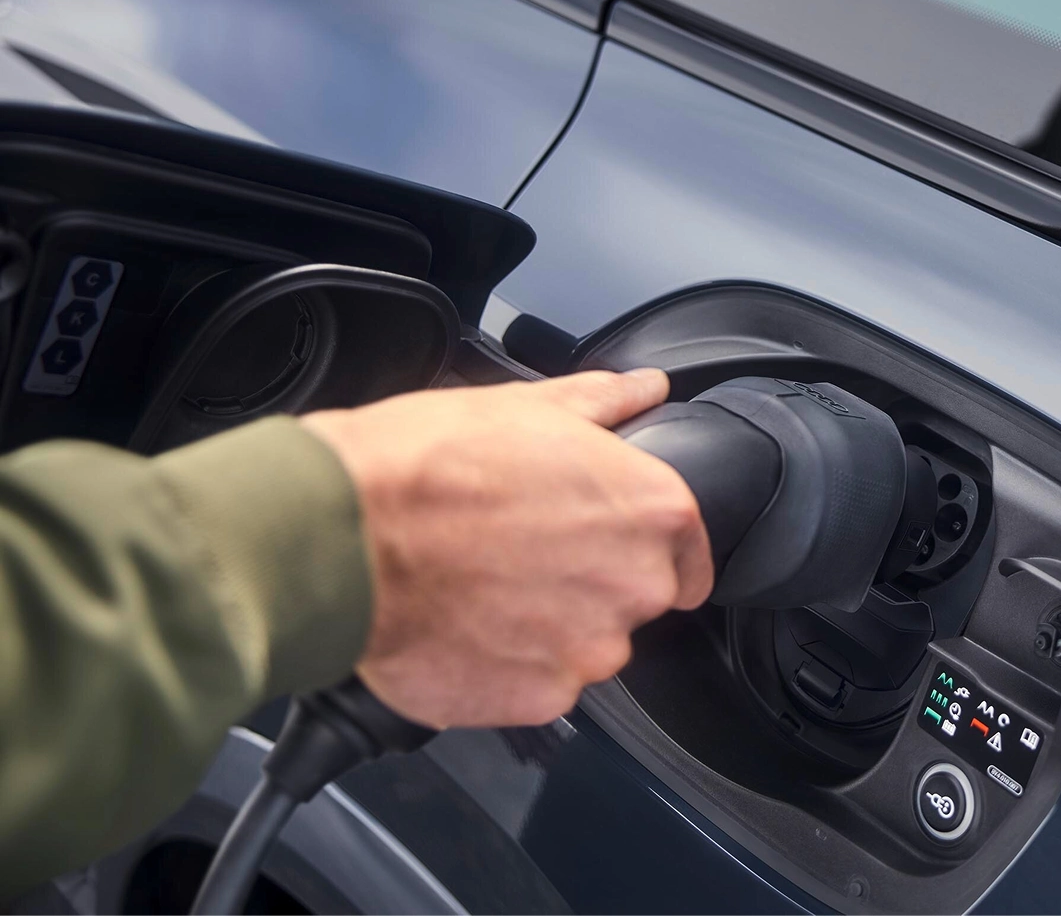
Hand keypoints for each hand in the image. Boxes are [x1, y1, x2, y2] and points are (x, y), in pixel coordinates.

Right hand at [300, 369, 711, 727]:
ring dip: (547, 629)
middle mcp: (636, 585)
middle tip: (521, 556)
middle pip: (636, 601)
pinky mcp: (539, 700)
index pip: (690, 552)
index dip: (644, 548)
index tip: (605, 547)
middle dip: (590, 585)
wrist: (341, 538)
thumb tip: (643, 390)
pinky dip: (507, 668)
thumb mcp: (524, 407)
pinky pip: (539, 688)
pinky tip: (465, 626)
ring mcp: (590, 650)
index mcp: (651, 510)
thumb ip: (603, 403)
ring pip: (585, 648)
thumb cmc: (425, 466)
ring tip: (482, 588)